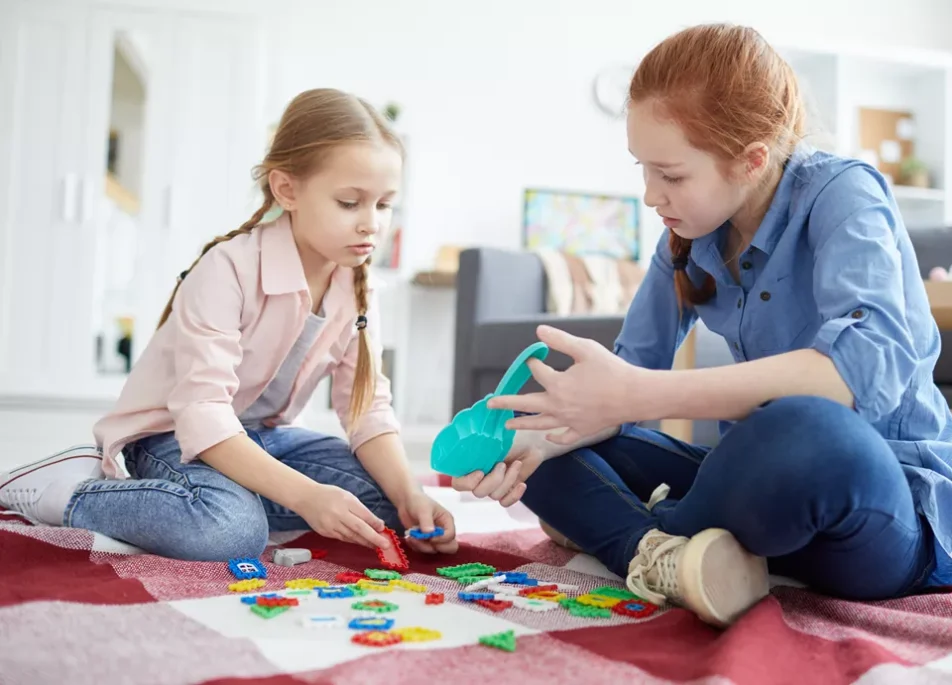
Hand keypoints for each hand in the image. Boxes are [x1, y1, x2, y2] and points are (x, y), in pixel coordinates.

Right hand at [296, 483, 390, 548]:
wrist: (306, 498)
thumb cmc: (329, 495)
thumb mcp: (347, 496)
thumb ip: (361, 510)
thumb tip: (377, 524)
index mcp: (345, 502)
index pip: (363, 515)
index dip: (374, 523)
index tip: (383, 529)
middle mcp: (338, 515)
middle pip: (358, 528)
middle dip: (373, 538)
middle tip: (385, 545)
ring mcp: (330, 525)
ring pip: (351, 536)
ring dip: (365, 542)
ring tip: (376, 546)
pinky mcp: (325, 533)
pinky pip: (343, 538)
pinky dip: (353, 541)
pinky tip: (362, 543)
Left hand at [398, 491, 457, 553]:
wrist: (406, 502)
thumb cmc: (418, 502)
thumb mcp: (423, 509)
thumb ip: (427, 521)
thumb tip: (430, 534)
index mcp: (447, 521)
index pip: (451, 535)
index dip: (442, 539)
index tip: (430, 537)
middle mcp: (443, 531)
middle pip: (449, 547)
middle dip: (436, 547)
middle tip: (425, 541)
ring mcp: (434, 537)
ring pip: (434, 550)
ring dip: (422, 546)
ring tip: (412, 537)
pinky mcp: (425, 541)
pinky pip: (423, 550)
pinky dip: (416, 546)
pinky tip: (409, 538)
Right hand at [450, 429, 548, 506]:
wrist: (530, 443)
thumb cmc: (510, 439)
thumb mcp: (492, 442)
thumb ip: (477, 450)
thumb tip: (468, 453)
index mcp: (470, 466)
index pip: (458, 484)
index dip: (468, 483)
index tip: (480, 472)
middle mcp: (479, 479)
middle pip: (478, 492)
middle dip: (493, 480)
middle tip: (502, 464)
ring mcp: (493, 486)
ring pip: (494, 496)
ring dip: (508, 480)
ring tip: (516, 464)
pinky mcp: (506, 492)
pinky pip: (505, 502)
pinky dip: (514, 495)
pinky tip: (522, 484)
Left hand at [487, 325, 639, 443]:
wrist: (635, 395)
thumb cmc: (611, 370)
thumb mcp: (584, 349)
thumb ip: (560, 340)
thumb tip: (538, 331)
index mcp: (558, 385)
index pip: (537, 372)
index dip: (533, 363)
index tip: (533, 358)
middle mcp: (558, 406)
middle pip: (526, 405)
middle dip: (506, 403)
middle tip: (490, 404)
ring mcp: (569, 421)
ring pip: (539, 424)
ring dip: (522, 424)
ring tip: (508, 425)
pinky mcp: (581, 430)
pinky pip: (563, 436)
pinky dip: (554, 437)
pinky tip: (548, 436)